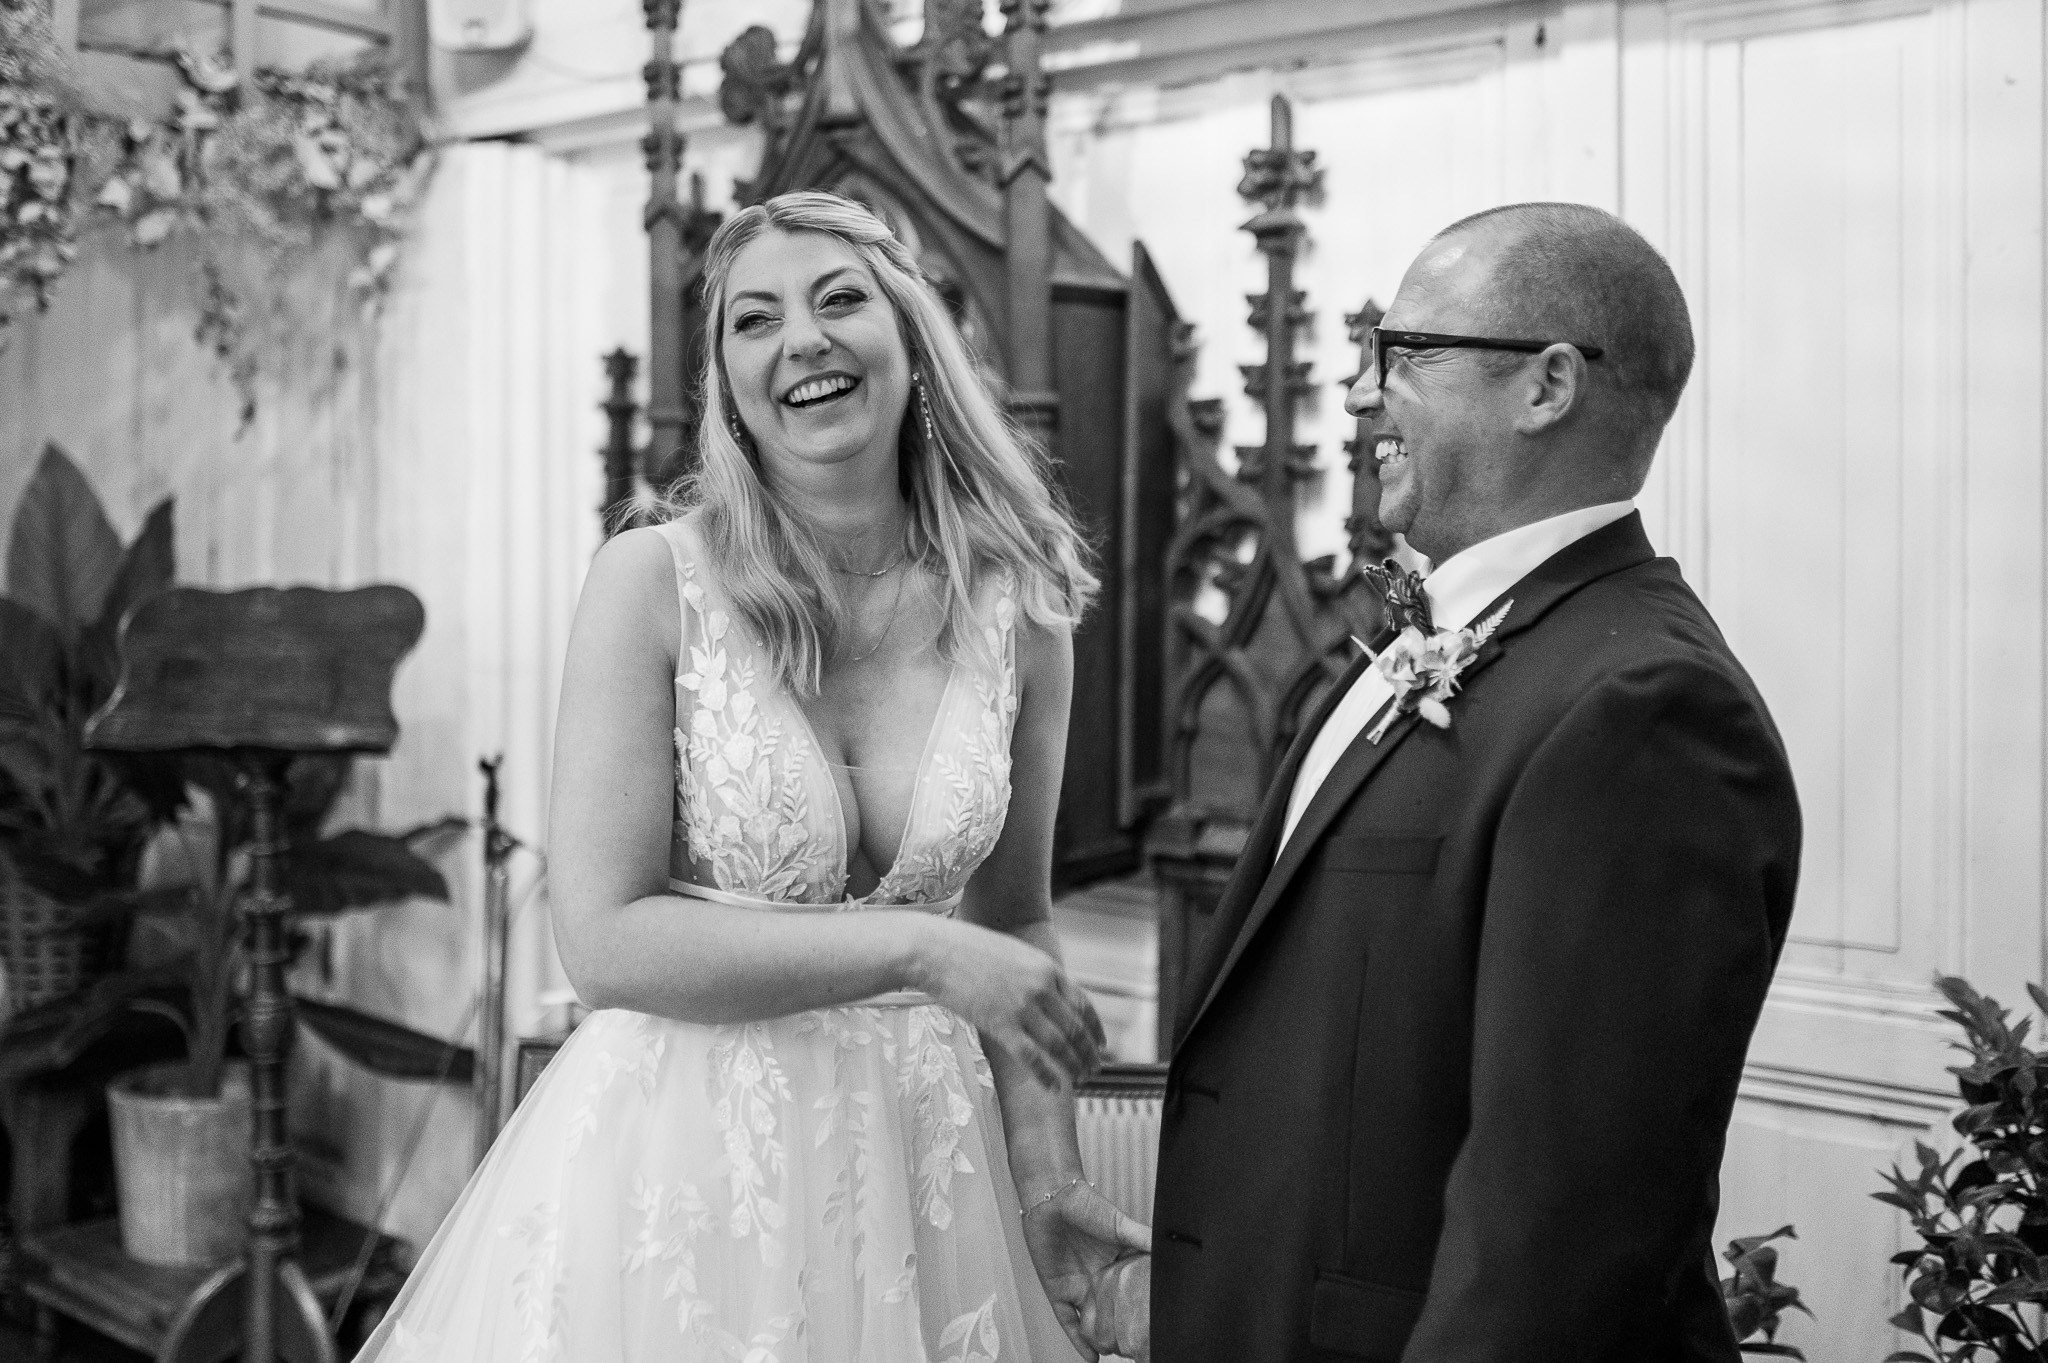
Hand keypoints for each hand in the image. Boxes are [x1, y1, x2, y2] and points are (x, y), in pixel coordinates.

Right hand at [916, 919, 1105, 1087]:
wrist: (936, 950)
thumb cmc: (968, 949)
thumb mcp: (1013, 953)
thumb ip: (1035, 974)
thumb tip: (1048, 996)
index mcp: (1047, 968)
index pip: (1082, 1004)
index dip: (1095, 1028)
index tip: (1101, 1044)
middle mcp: (1041, 988)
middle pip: (1075, 1027)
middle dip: (1088, 1052)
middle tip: (1095, 1068)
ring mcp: (1022, 1007)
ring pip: (1059, 1045)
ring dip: (1074, 1065)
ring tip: (1081, 1079)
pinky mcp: (1001, 1025)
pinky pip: (1032, 1057)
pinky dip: (1047, 1075)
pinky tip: (1055, 1087)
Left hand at [1020, 1179, 1150, 1359]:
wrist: (1051, 1198)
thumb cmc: (1086, 1204)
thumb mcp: (1121, 1224)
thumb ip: (1144, 1238)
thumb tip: (1171, 1248)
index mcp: (1118, 1264)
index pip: (1133, 1292)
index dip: (1144, 1309)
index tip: (1157, 1327)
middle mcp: (1100, 1278)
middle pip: (1114, 1311)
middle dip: (1124, 1330)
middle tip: (1138, 1349)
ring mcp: (1079, 1286)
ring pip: (1093, 1320)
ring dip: (1102, 1340)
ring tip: (1117, 1357)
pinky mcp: (1059, 1291)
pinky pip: (1068, 1320)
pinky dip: (1077, 1339)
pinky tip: (1090, 1357)